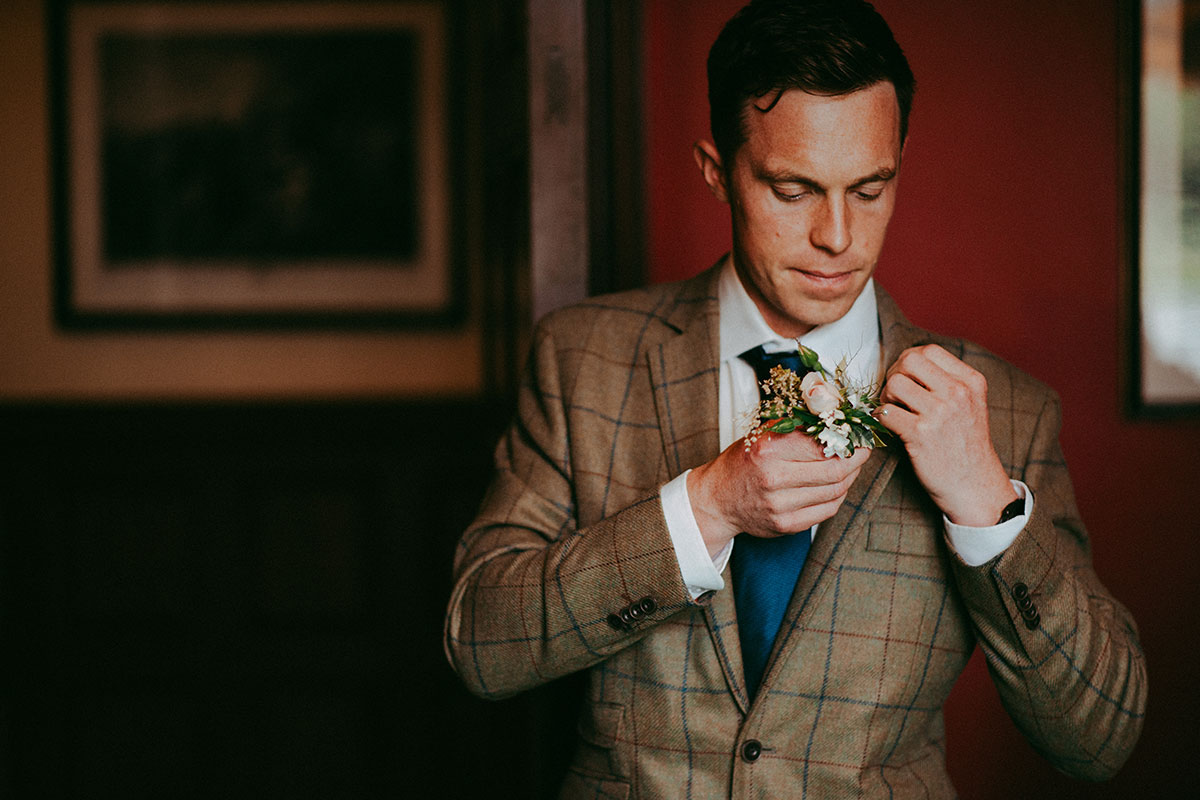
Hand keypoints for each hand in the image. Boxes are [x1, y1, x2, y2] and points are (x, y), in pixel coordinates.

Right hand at [687, 430, 870, 556]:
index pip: (822, 443)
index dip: (847, 439)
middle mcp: (773, 478)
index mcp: (768, 449)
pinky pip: (827, 511)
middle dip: (856, 460)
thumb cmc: (742, 463)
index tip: (857, 435)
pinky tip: (835, 487)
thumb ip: (795, 423)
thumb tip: (832, 412)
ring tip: (850, 468)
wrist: (717, 499)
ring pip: (835, 491)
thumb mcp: (762, 434)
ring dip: (850, 478)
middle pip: (834, 470)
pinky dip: (838, 497)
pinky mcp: (786, 525)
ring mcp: (779, 505)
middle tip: (862, 452)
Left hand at [877, 344, 1016, 525]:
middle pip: (909, 360)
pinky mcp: (921, 434)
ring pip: (894, 384)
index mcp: (971, 381)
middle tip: (895, 394)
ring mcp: (939, 413)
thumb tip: (905, 363)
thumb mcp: (970, 404)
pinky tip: (890, 426)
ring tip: (894, 411)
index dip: (909, 360)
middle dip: (894, 374)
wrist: (974, 484)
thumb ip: (947, 381)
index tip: (906, 377)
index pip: (929, 350)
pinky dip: (881, 418)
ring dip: (886, 397)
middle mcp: (957, 393)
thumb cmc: (965, 444)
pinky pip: (886, 413)